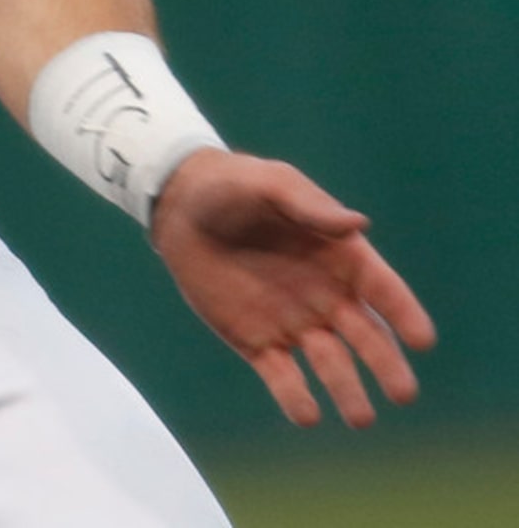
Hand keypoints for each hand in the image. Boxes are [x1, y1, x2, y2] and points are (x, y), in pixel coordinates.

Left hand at [150, 149, 435, 427]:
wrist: (180, 207)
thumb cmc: (234, 186)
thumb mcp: (270, 185)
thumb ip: (310, 207)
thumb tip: (359, 224)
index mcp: (339, 256)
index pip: (381, 288)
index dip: (403, 312)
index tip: (422, 340)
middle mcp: (325, 296)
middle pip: (365, 336)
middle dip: (386, 364)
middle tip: (403, 392)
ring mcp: (293, 323)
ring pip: (330, 365)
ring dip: (347, 391)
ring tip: (359, 417)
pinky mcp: (257, 342)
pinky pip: (282, 377)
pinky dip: (295, 398)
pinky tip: (307, 414)